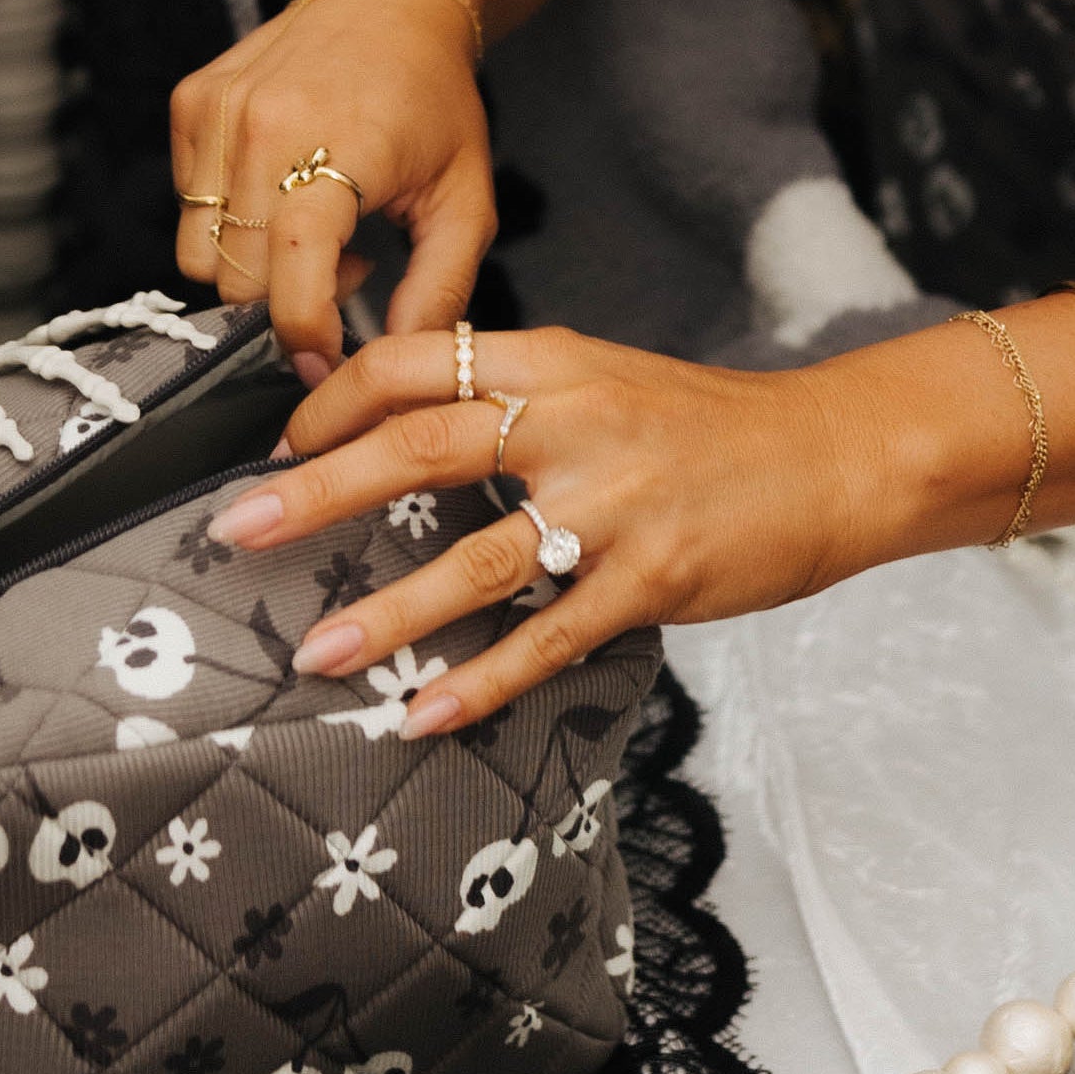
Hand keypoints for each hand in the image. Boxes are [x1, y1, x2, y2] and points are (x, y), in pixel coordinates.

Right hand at [167, 0, 494, 370]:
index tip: (327, 360)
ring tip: (316, 228)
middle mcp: (266, 127)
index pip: (291, 272)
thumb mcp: (467, 198)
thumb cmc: (435, 101)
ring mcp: (219, 111)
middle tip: (345, 268)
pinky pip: (185, 205)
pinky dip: (228, 220)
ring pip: (198, 252)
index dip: (303, 335)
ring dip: (252, 266)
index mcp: (342, 148)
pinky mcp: (190, 103)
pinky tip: (283, 190)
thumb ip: (441, 287)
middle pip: (236, 280)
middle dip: (284, 303)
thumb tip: (403, 357)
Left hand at [202, 324, 892, 734]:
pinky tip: (426, 713)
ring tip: (318, 652)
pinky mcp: (653, 577)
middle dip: (317, 490)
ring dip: (389, 612)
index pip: (414, 360)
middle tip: (239, 529)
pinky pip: (548, 637)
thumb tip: (397, 432)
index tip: (275, 446)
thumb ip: (513, 396)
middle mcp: (575, 420)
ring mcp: (615, 504)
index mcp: (553, 361)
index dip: (332, 401)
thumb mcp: (605, 381)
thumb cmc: (709, 429)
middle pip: (419, 444)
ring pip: (477, 557)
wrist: (835, 457)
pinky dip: (482, 682)